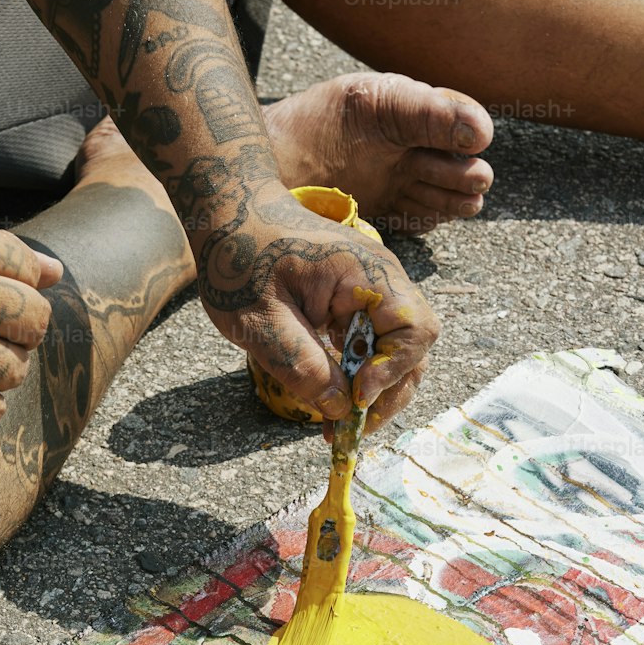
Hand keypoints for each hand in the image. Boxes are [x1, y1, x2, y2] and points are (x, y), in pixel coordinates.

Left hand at [193, 184, 437, 434]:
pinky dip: (360, 376)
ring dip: (375, 391)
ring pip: (397, 352)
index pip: (414, 329)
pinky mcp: (356, 304)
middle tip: (351, 429)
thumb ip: (303, 366)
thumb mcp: (261, 321)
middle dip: (388, 393)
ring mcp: (371, 292)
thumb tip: (341, 410)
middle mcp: (381, 281)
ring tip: (342, 424)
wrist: (229, 214)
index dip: (393, 370)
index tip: (356, 396)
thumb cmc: (240, 258)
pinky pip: (373, 346)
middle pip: (414, 347)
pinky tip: (334, 398)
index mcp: (365, 274)